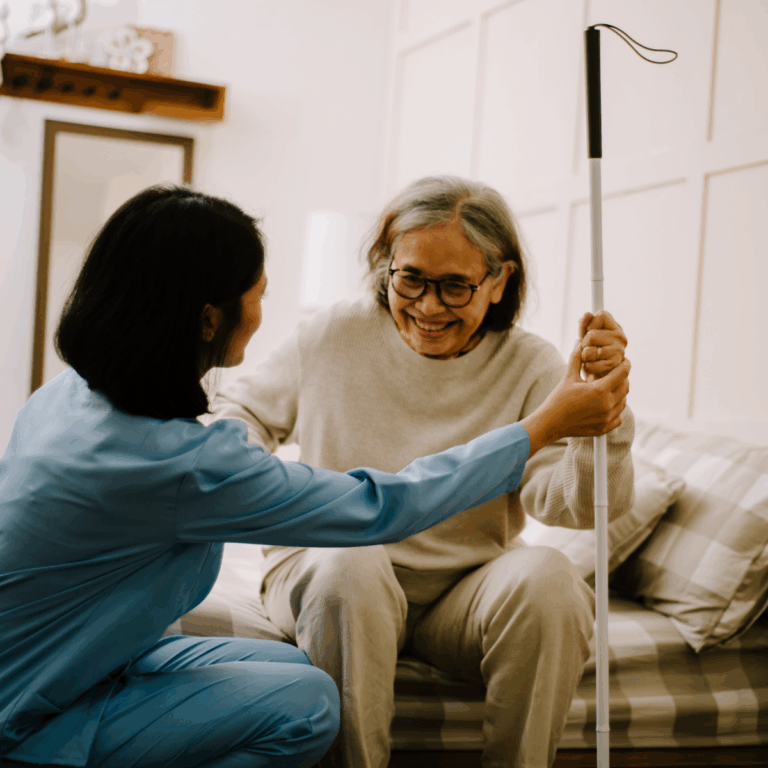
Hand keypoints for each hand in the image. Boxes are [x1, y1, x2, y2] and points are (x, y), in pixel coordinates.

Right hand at [521, 340, 629, 456]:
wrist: (550, 423)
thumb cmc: (558, 399)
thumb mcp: (568, 377)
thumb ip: (577, 358)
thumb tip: (579, 341)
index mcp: (599, 390)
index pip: (622, 373)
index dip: (625, 364)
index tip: (624, 360)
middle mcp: (606, 405)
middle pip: (626, 387)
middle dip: (622, 378)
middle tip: (614, 373)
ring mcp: (606, 419)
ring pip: (623, 402)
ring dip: (619, 393)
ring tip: (607, 388)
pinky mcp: (603, 428)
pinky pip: (618, 416)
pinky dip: (615, 409)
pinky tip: (605, 404)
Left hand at [578, 310, 626, 381]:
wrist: (599, 378)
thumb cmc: (590, 355)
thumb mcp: (584, 336)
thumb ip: (584, 324)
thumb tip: (587, 314)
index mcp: (615, 327)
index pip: (601, 315)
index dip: (589, 324)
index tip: (587, 333)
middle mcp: (621, 337)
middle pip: (591, 334)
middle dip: (584, 344)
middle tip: (590, 350)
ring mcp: (620, 350)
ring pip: (588, 350)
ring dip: (584, 357)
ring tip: (592, 359)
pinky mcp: (615, 365)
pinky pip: (590, 364)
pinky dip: (587, 367)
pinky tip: (594, 368)